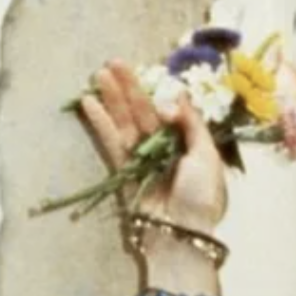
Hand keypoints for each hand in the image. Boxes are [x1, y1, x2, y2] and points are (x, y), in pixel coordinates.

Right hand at [77, 59, 227, 232]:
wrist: (180, 233)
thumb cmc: (201, 197)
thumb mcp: (206, 156)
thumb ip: (191, 124)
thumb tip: (173, 97)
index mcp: (189, 145)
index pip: (171, 113)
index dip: (162, 98)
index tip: (156, 88)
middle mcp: (164, 149)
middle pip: (144, 113)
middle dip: (129, 88)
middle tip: (113, 62)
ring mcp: (142, 159)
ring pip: (125, 123)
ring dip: (112, 99)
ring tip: (99, 75)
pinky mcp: (123, 171)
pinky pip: (111, 142)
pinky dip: (100, 123)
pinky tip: (89, 103)